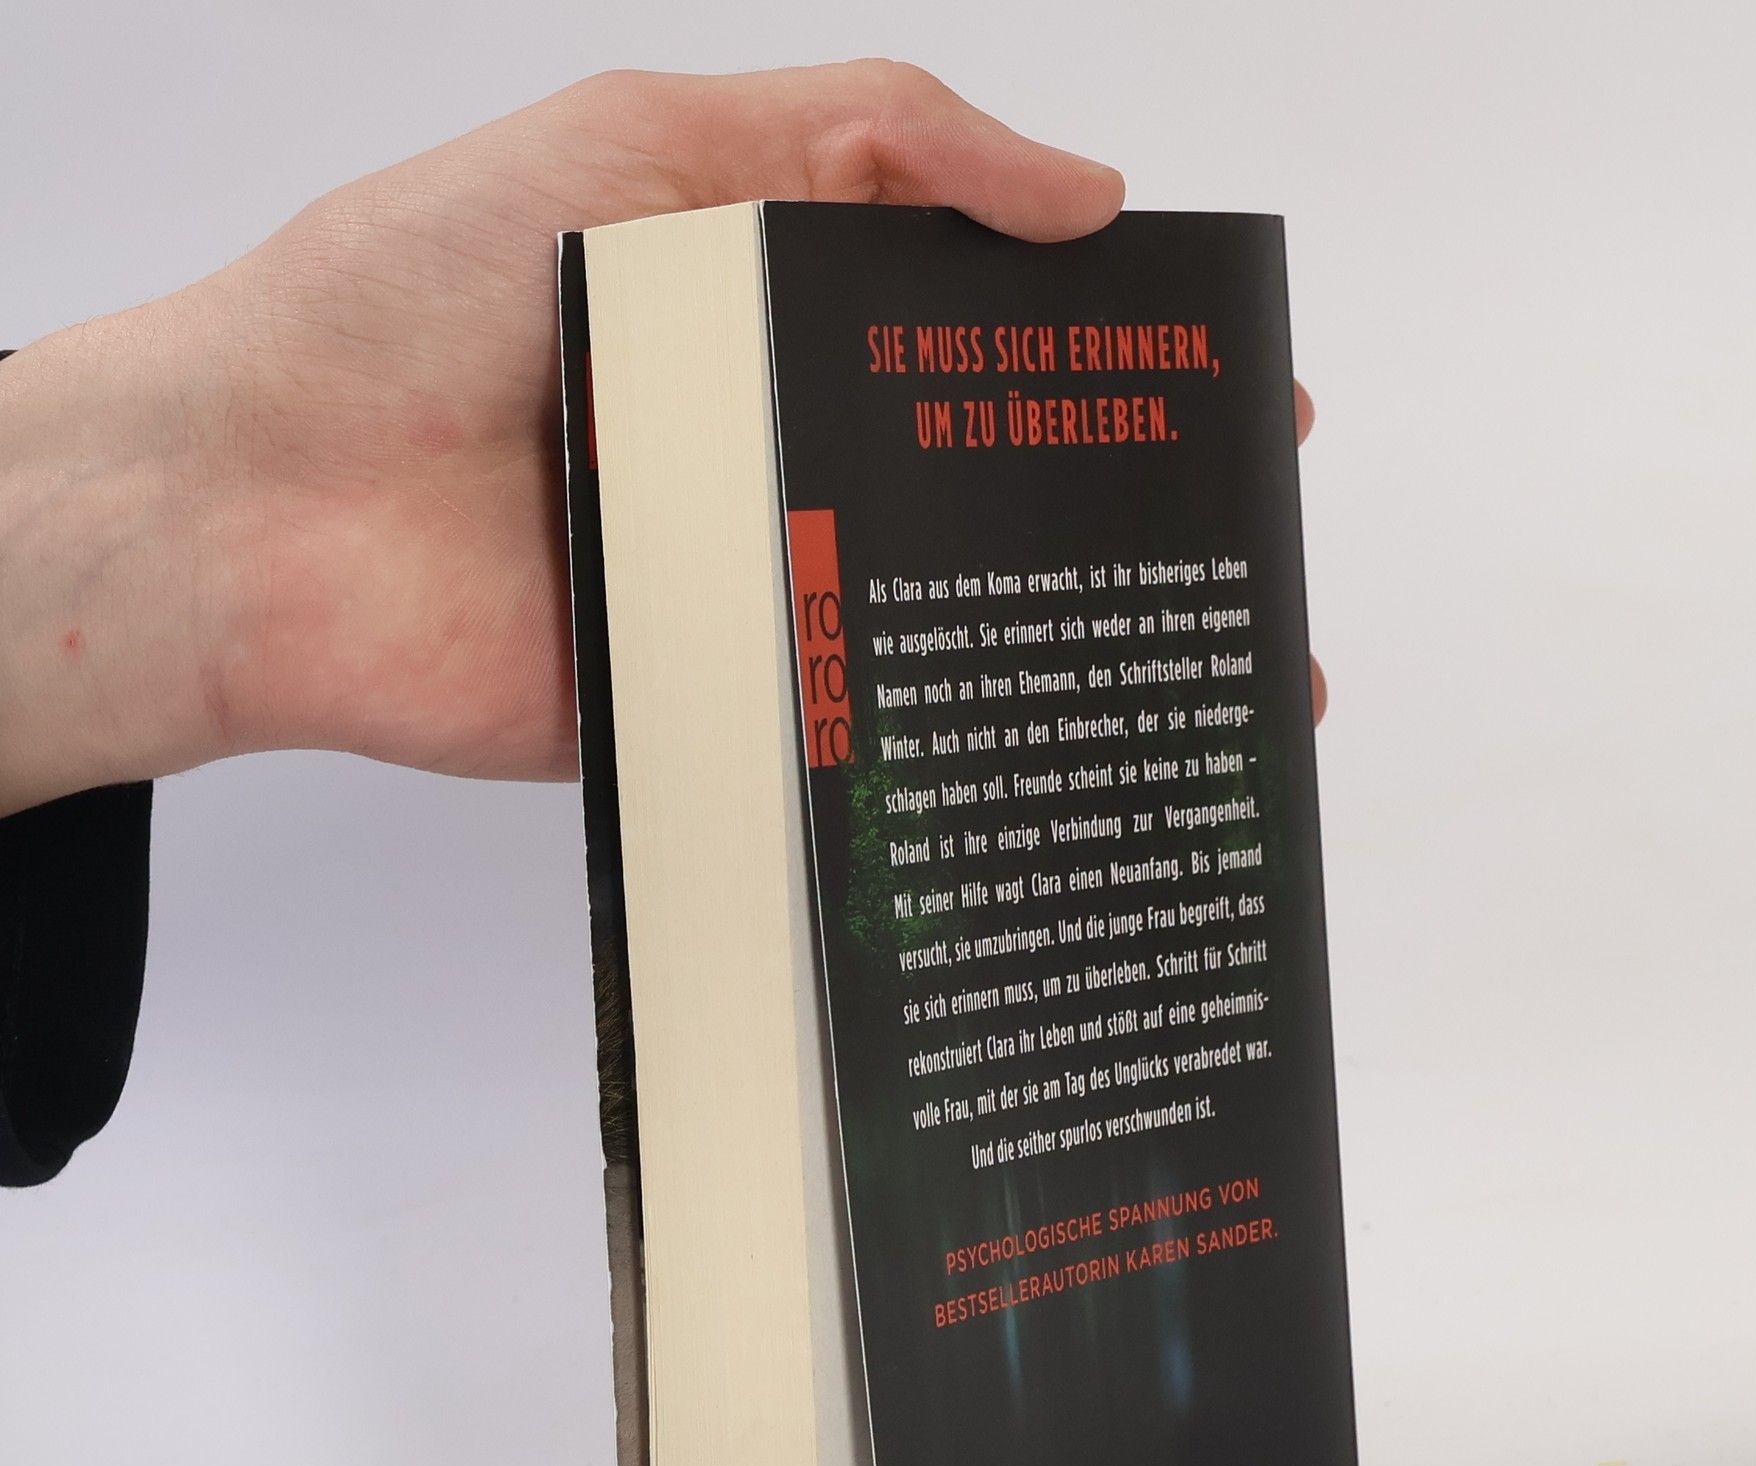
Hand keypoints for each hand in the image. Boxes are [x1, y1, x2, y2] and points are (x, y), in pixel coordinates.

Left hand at [0, 64, 1317, 813]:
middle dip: (1122, 544)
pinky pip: (835, 733)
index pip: (988, 346)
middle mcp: (785, 462)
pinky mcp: (709, 711)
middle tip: (1247, 583)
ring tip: (1193, 715)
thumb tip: (1081, 196)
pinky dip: (929, 758)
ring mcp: (753, 595)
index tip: (1241, 400)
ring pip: (932, 632)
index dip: (1117, 372)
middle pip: (983, 502)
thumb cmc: (418, 295)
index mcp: (781, 324)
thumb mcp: (643, 142)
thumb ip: (862, 140)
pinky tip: (1041, 788)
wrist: (260, 503)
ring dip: (1057, 671)